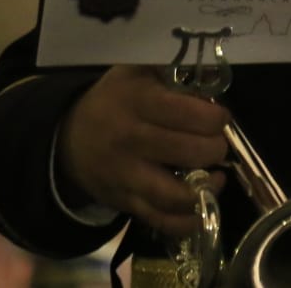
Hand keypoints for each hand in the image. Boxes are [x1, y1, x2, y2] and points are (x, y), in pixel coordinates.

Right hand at [57, 64, 232, 236]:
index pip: (190, 113)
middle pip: (191, 151)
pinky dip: (189, 220)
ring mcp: (126, 176)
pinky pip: (162, 220)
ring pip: (177, 194)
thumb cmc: (115, 100)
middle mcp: (132, 140)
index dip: (216, 117)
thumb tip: (213, 74)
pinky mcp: (125, 203)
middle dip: (216, 148)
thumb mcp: (136, 71)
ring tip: (216, 176)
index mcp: (138, 102)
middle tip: (217, 143)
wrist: (71, 139)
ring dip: (208, 187)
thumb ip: (172, 68)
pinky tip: (202, 203)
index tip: (219, 116)